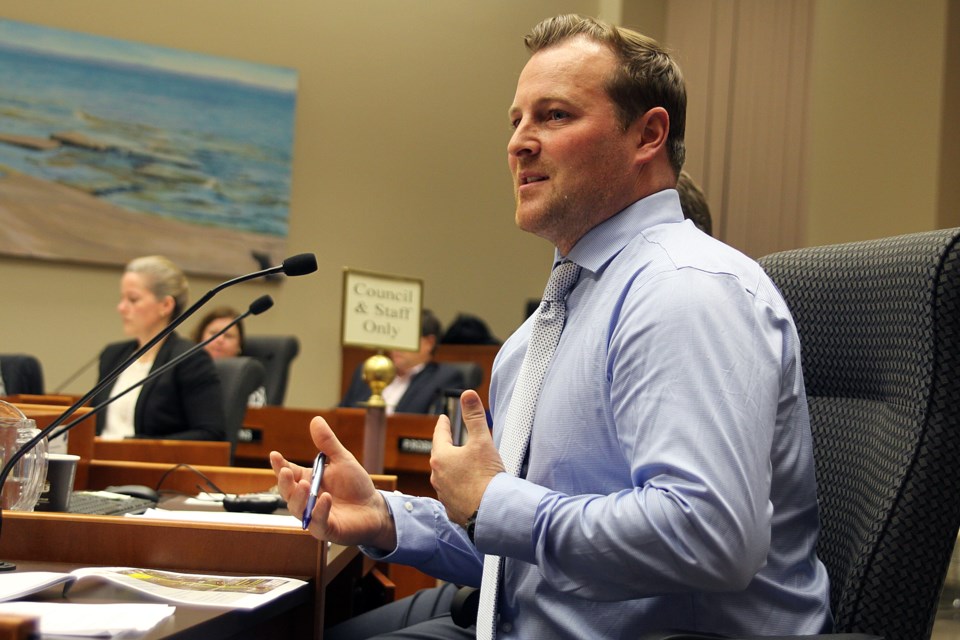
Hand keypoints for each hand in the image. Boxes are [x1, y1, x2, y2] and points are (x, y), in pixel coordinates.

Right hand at [269, 416, 395, 549]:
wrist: (374, 508)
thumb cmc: (356, 486)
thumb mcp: (342, 460)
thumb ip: (327, 443)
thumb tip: (315, 420)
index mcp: (308, 481)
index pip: (288, 473)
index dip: (279, 466)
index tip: (275, 455)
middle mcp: (307, 500)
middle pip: (288, 493)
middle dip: (284, 483)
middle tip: (286, 472)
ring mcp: (314, 516)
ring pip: (298, 510)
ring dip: (299, 497)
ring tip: (305, 485)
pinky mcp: (327, 530)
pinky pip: (318, 523)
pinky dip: (319, 511)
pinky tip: (325, 499)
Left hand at [430, 390, 504, 526]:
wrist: (492, 512)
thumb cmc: (486, 476)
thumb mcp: (482, 441)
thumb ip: (474, 417)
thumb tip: (467, 394)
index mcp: (442, 457)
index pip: (440, 435)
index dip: (443, 425)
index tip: (443, 419)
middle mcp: (438, 477)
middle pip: (440, 457)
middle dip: (445, 448)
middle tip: (450, 441)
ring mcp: (444, 495)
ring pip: (445, 478)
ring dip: (451, 471)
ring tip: (461, 467)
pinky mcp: (452, 510)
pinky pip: (453, 496)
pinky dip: (458, 490)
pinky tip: (467, 491)